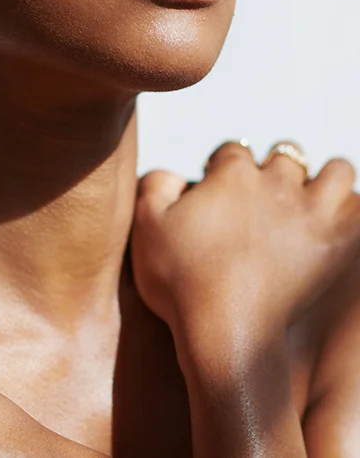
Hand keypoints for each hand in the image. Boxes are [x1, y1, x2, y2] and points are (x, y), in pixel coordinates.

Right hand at [130, 140, 359, 336]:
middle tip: (263, 199)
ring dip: (325, 181)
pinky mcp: (340, 242)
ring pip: (337, 172)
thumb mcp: (147, 227)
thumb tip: (173, 171)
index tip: (218, 186)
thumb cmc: (183, 283)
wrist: (228, 334)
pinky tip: (334, 227)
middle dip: (274, 171)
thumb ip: (154, 185)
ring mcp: (314, 210)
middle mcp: (277, 182)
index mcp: (232, 174)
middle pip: (286, 156)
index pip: (233, 151)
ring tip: (311, 202)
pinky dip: (350, 213)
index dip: (223, 166)